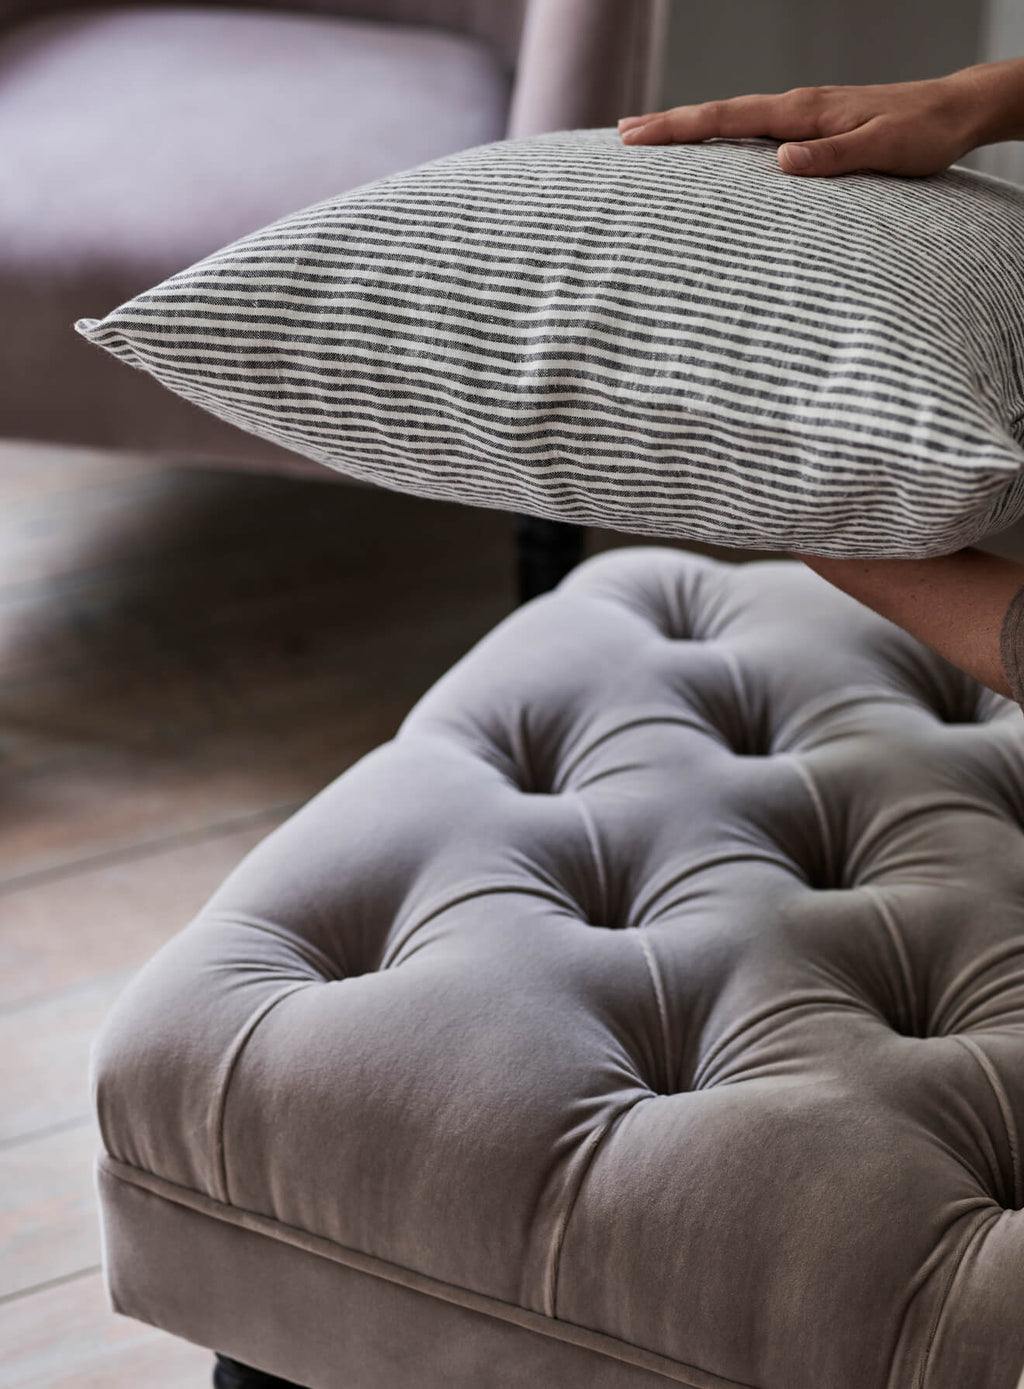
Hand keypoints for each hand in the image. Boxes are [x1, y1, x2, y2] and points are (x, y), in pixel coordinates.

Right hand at [617, 61, 1023, 177]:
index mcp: (804, 110)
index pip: (728, 118)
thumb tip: (781, 160)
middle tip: (622, 135)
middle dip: (669, 124)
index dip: (680, 127)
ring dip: (690, 126)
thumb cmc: (922, 134)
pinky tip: (711, 146)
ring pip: (733, 118)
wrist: (954, 112)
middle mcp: (797, 105)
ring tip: (651, 137)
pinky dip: (721, 134)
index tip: (637, 135)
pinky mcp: (811, 124)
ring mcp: (802, 113)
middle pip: (720, 113)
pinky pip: (752, 128)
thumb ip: (833, 156)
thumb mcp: (883, 149)